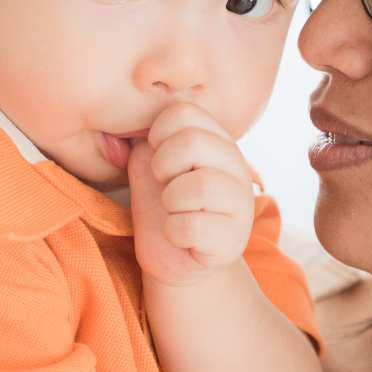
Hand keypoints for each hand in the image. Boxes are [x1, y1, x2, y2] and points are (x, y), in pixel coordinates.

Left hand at [128, 102, 255, 285]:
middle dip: (163, 166)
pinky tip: (181, 236)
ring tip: (175, 210)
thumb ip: (145, 141)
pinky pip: (190, 227)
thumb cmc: (164, 207)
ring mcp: (241, 202)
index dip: (158, 135)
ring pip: (196, 186)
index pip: (183, 112)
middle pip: (191, 142)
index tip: (158, 159)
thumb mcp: (150, 167)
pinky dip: (173, 233)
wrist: (178, 260)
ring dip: (170, 201)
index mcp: (216, 140)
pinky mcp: (233, 238)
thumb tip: (130, 126)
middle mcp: (236, 165)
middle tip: (164, 185)